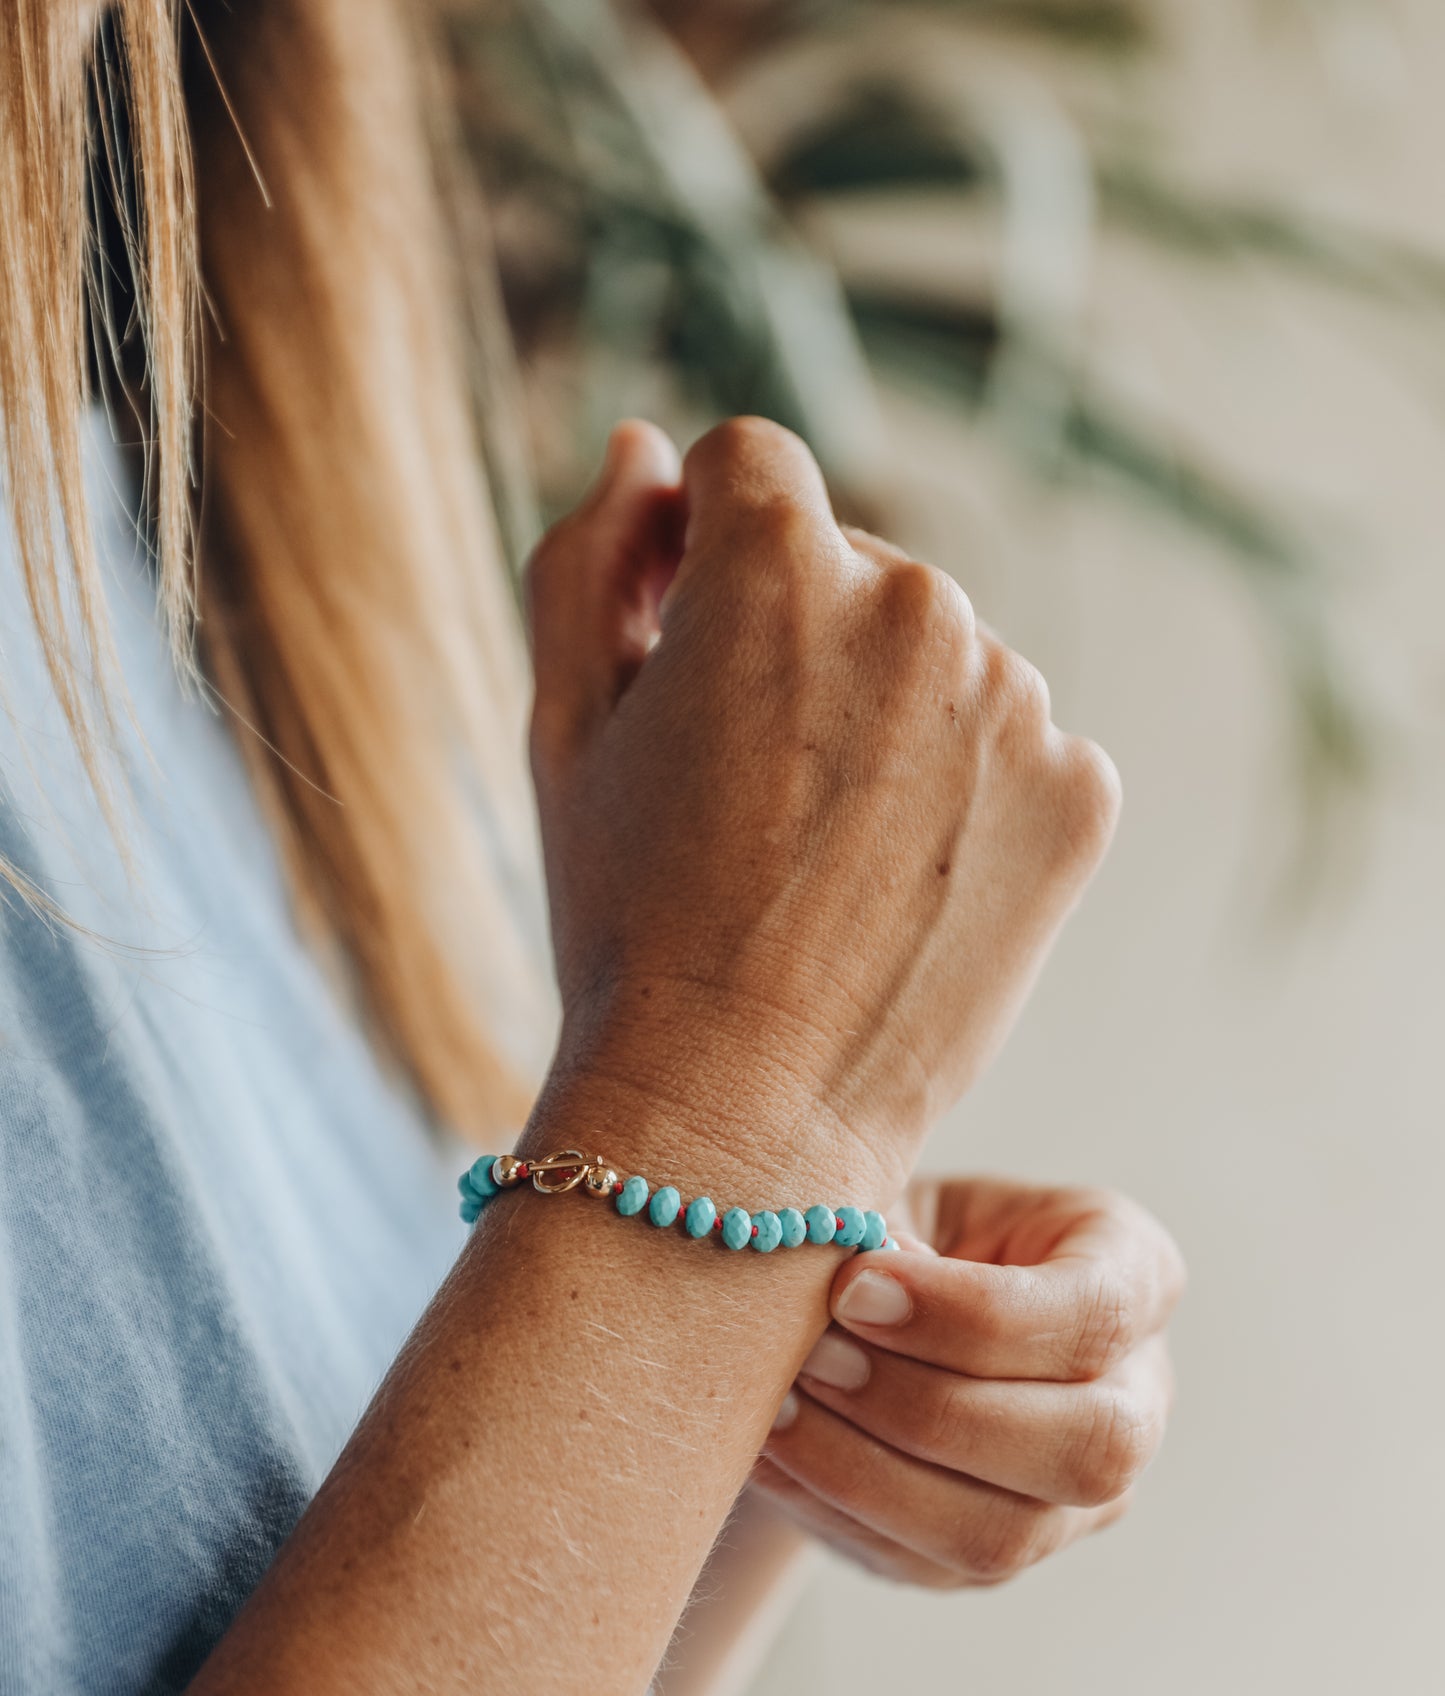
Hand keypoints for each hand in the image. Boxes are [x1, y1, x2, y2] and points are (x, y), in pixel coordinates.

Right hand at [527, 418, 1120, 1199]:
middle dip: (794, 638)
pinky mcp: (1080, 794)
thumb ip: (590, 556)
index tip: (680, 644)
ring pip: (940, 659)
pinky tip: (898, 888)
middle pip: (854, 565)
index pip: (749, 464)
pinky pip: (1014, 748)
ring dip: (885, 717)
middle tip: (741, 791)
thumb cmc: (626, 919)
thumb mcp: (562, 724)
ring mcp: (1018, 701)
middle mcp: (922, 601)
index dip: (697, 547)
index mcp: (780, 559)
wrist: (736, 1112)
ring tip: (818, 856)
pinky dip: (965, 795)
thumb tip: (643, 449)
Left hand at [751, 1178, 1182, 1585]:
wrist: (864, 1310)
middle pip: (1087, 1446)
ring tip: (778, 1407)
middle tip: (815, 1356)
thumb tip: (860, 1279)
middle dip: (931, 1407)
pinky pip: (927, 1561)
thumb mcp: (904, 1195)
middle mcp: (1136, 1399)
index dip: (972, 1315)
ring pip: (1003, 1531)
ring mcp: (1077, 1498)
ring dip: (872, 1472)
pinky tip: (773, 1451)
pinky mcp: (999, 1556)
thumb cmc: (896, 1233)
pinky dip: (835, 1506)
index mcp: (1135, 1274)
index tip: (852, 1287)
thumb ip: (892, 1230)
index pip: (1095, 1314)